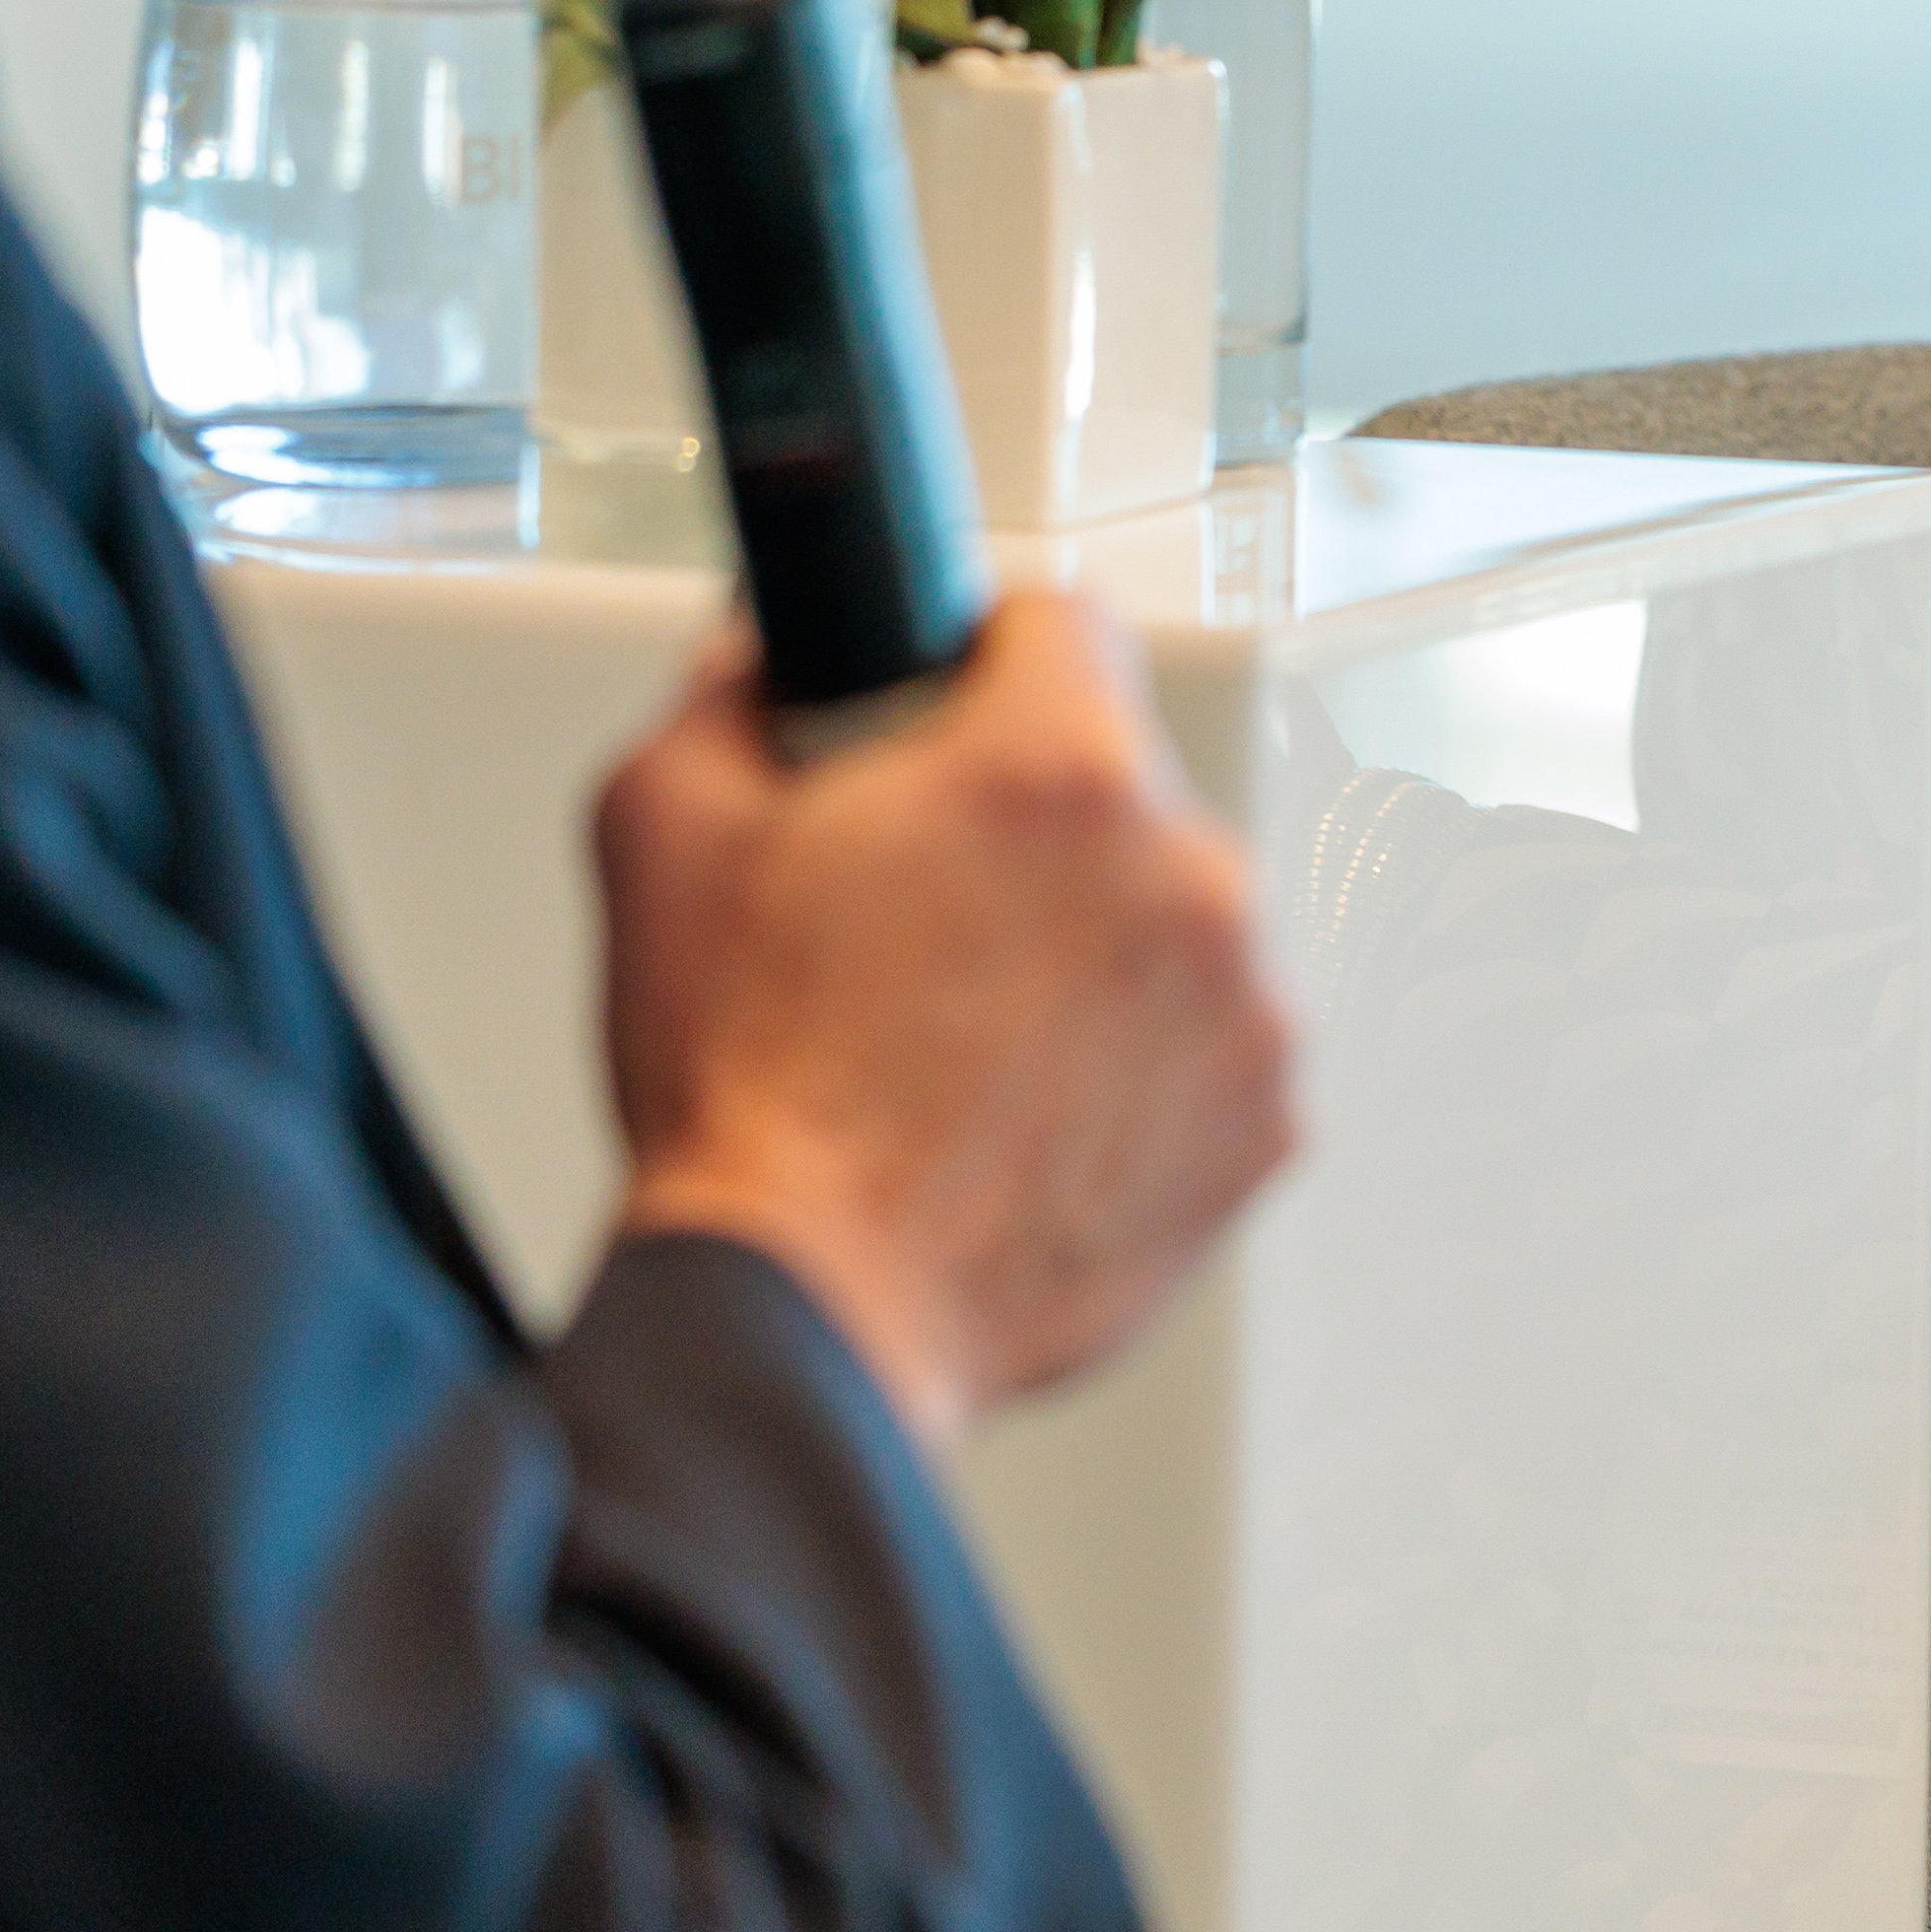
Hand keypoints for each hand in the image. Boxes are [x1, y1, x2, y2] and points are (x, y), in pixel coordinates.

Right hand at [590, 594, 1288, 1445]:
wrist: (811, 1311)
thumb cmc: (752, 1100)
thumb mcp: (661, 835)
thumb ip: (726, 699)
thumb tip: (762, 664)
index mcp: (1055, 769)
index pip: (1065, 620)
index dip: (981, 659)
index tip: (951, 706)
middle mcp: (1184, 870)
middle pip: (1119, 786)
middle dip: (1029, 833)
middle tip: (921, 919)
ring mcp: (1246, 1005)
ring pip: (1175, 919)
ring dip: (1099, 954)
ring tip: (971, 1041)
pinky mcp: (1269, 1123)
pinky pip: (1217, 1048)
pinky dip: (1147, 1070)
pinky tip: (1036, 1112)